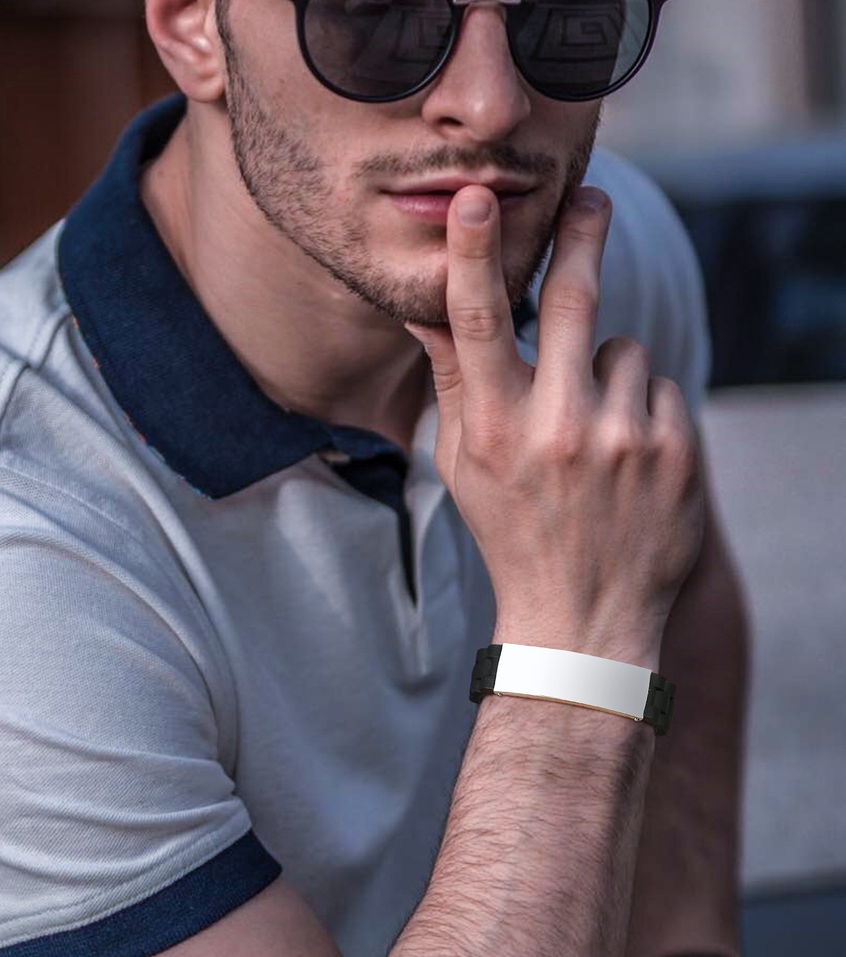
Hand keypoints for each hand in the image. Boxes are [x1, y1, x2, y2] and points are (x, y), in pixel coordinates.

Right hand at [408, 185, 703, 669]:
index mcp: (493, 431)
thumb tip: (425, 309)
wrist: (583, 616)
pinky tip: (626, 456)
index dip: (474, 255)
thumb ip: (453, 382)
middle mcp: (557, 429)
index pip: (477, 326)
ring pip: (622, 348)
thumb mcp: (462, 466)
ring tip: (593, 433)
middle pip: (572, 301)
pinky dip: (641, 406)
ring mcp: (623, 440)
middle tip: (589, 196)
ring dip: (605, 371)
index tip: (476, 200)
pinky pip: (658, 386)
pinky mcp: (676, 452)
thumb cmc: (511, 530)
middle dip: (580, 237)